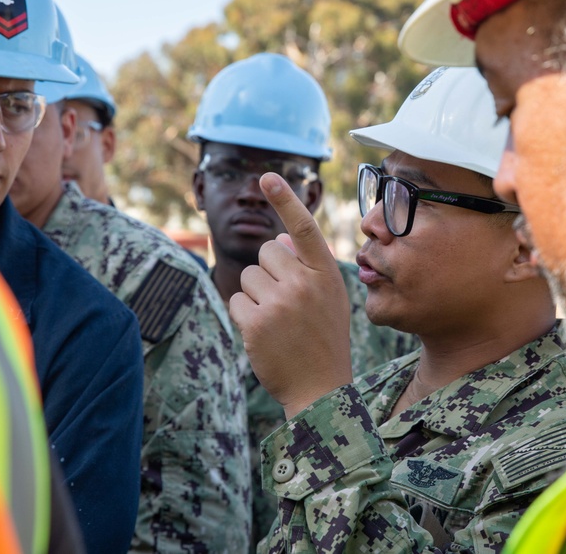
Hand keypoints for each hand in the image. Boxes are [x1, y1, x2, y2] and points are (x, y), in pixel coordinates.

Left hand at [230, 173, 352, 419]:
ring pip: (248, 276)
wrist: (321, 388)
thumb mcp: (329, 298)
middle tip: (286, 301)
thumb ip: (308, 266)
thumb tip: (278, 237)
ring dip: (255, 295)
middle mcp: (304, 283)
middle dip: (269, 271)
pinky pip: (236, 300)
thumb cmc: (324, 338)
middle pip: (267, 251)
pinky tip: (263, 333)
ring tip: (277, 321)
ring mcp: (279, 303)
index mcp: (326, 274)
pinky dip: (244, 315)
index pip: (304, 228)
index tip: (266, 176)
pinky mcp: (255, 322)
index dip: (285, 200)